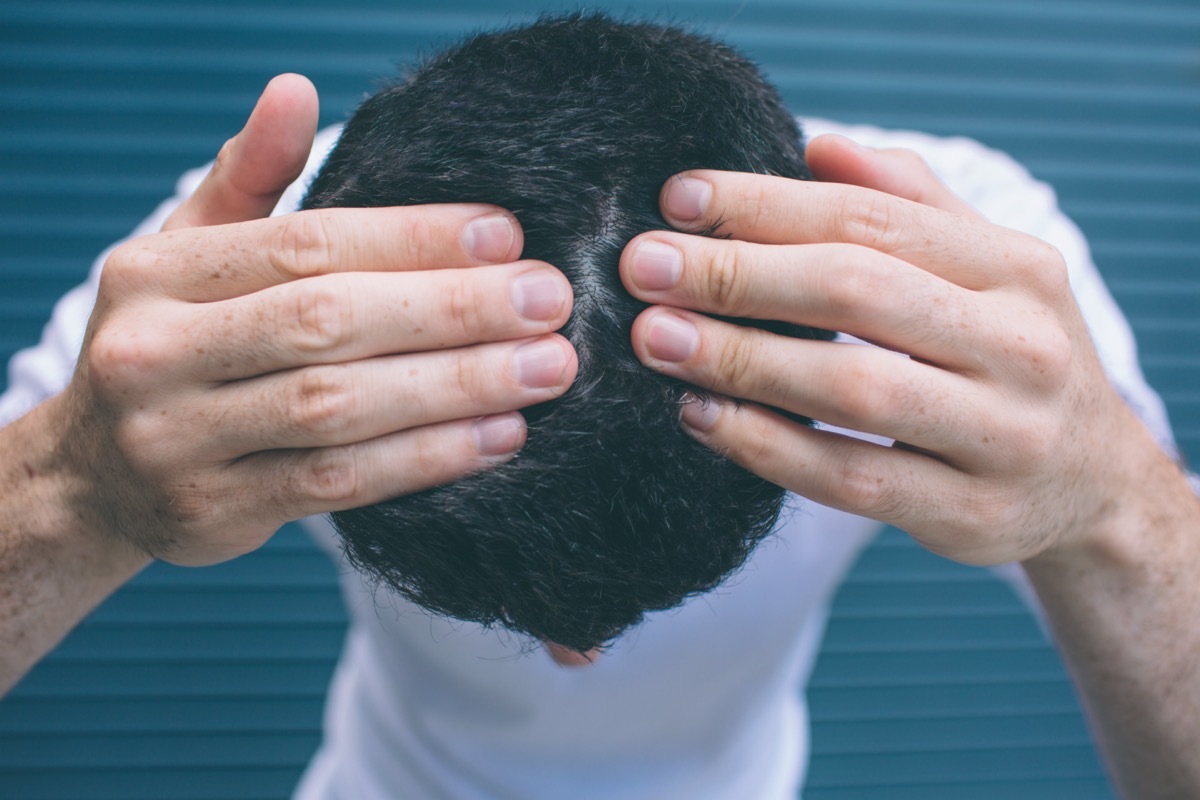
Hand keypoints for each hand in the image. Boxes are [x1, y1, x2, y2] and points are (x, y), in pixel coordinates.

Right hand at [59, 74, 576, 565]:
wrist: (96, 476)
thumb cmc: (174, 344)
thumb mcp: (192, 253)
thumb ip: (252, 178)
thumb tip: (295, 88)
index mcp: (157, 274)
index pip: (306, 246)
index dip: (413, 237)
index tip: (506, 236)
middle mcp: (155, 353)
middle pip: (328, 322)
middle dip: (453, 310)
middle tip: (550, 301)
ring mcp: (178, 441)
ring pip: (339, 410)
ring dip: (458, 388)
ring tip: (546, 370)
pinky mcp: (216, 513)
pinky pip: (339, 486)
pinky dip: (427, 460)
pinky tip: (500, 436)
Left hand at [620, 134, 1146, 565]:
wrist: (1093, 484)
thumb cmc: (1011, 357)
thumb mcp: (990, 270)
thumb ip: (911, 204)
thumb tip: (820, 143)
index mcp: (1017, 268)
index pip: (870, 218)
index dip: (766, 204)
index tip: (677, 200)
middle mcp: (1021, 346)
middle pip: (857, 290)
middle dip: (737, 274)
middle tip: (643, 268)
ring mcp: (1002, 438)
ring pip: (852, 386)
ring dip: (740, 359)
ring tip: (656, 339)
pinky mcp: (968, 514)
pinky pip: (851, 477)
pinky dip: (768, 446)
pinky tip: (702, 417)